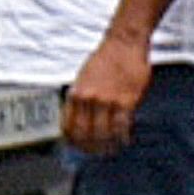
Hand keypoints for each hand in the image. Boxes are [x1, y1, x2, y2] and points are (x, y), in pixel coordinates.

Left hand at [60, 31, 151, 155]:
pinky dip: (122, 137)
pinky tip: (124, 140)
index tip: (79, 147)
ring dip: (107, 145)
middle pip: (85, 135)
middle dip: (90, 148)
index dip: (73, 142)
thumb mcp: (83, 77)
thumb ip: (81, 98)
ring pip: (103, 134)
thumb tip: (79, 119)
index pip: (68, 127)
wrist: (123, 42)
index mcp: (76, 94)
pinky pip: (122, 126)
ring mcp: (106, 101)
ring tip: (112, 148)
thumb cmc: (105, 58)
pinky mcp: (125, 100)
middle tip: (97, 152)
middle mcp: (88, 99)